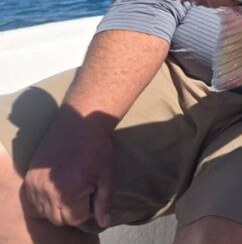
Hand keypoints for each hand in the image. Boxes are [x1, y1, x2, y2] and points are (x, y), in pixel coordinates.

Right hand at [22, 111, 114, 227]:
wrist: (78, 125)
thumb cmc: (97, 149)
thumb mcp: (106, 177)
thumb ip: (103, 203)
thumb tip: (103, 223)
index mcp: (68, 191)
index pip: (75, 219)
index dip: (86, 209)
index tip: (91, 193)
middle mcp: (47, 191)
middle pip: (58, 219)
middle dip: (72, 210)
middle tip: (82, 190)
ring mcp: (35, 186)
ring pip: (45, 213)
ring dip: (57, 207)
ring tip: (69, 187)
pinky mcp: (28, 179)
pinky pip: (32, 202)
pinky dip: (43, 201)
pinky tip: (56, 188)